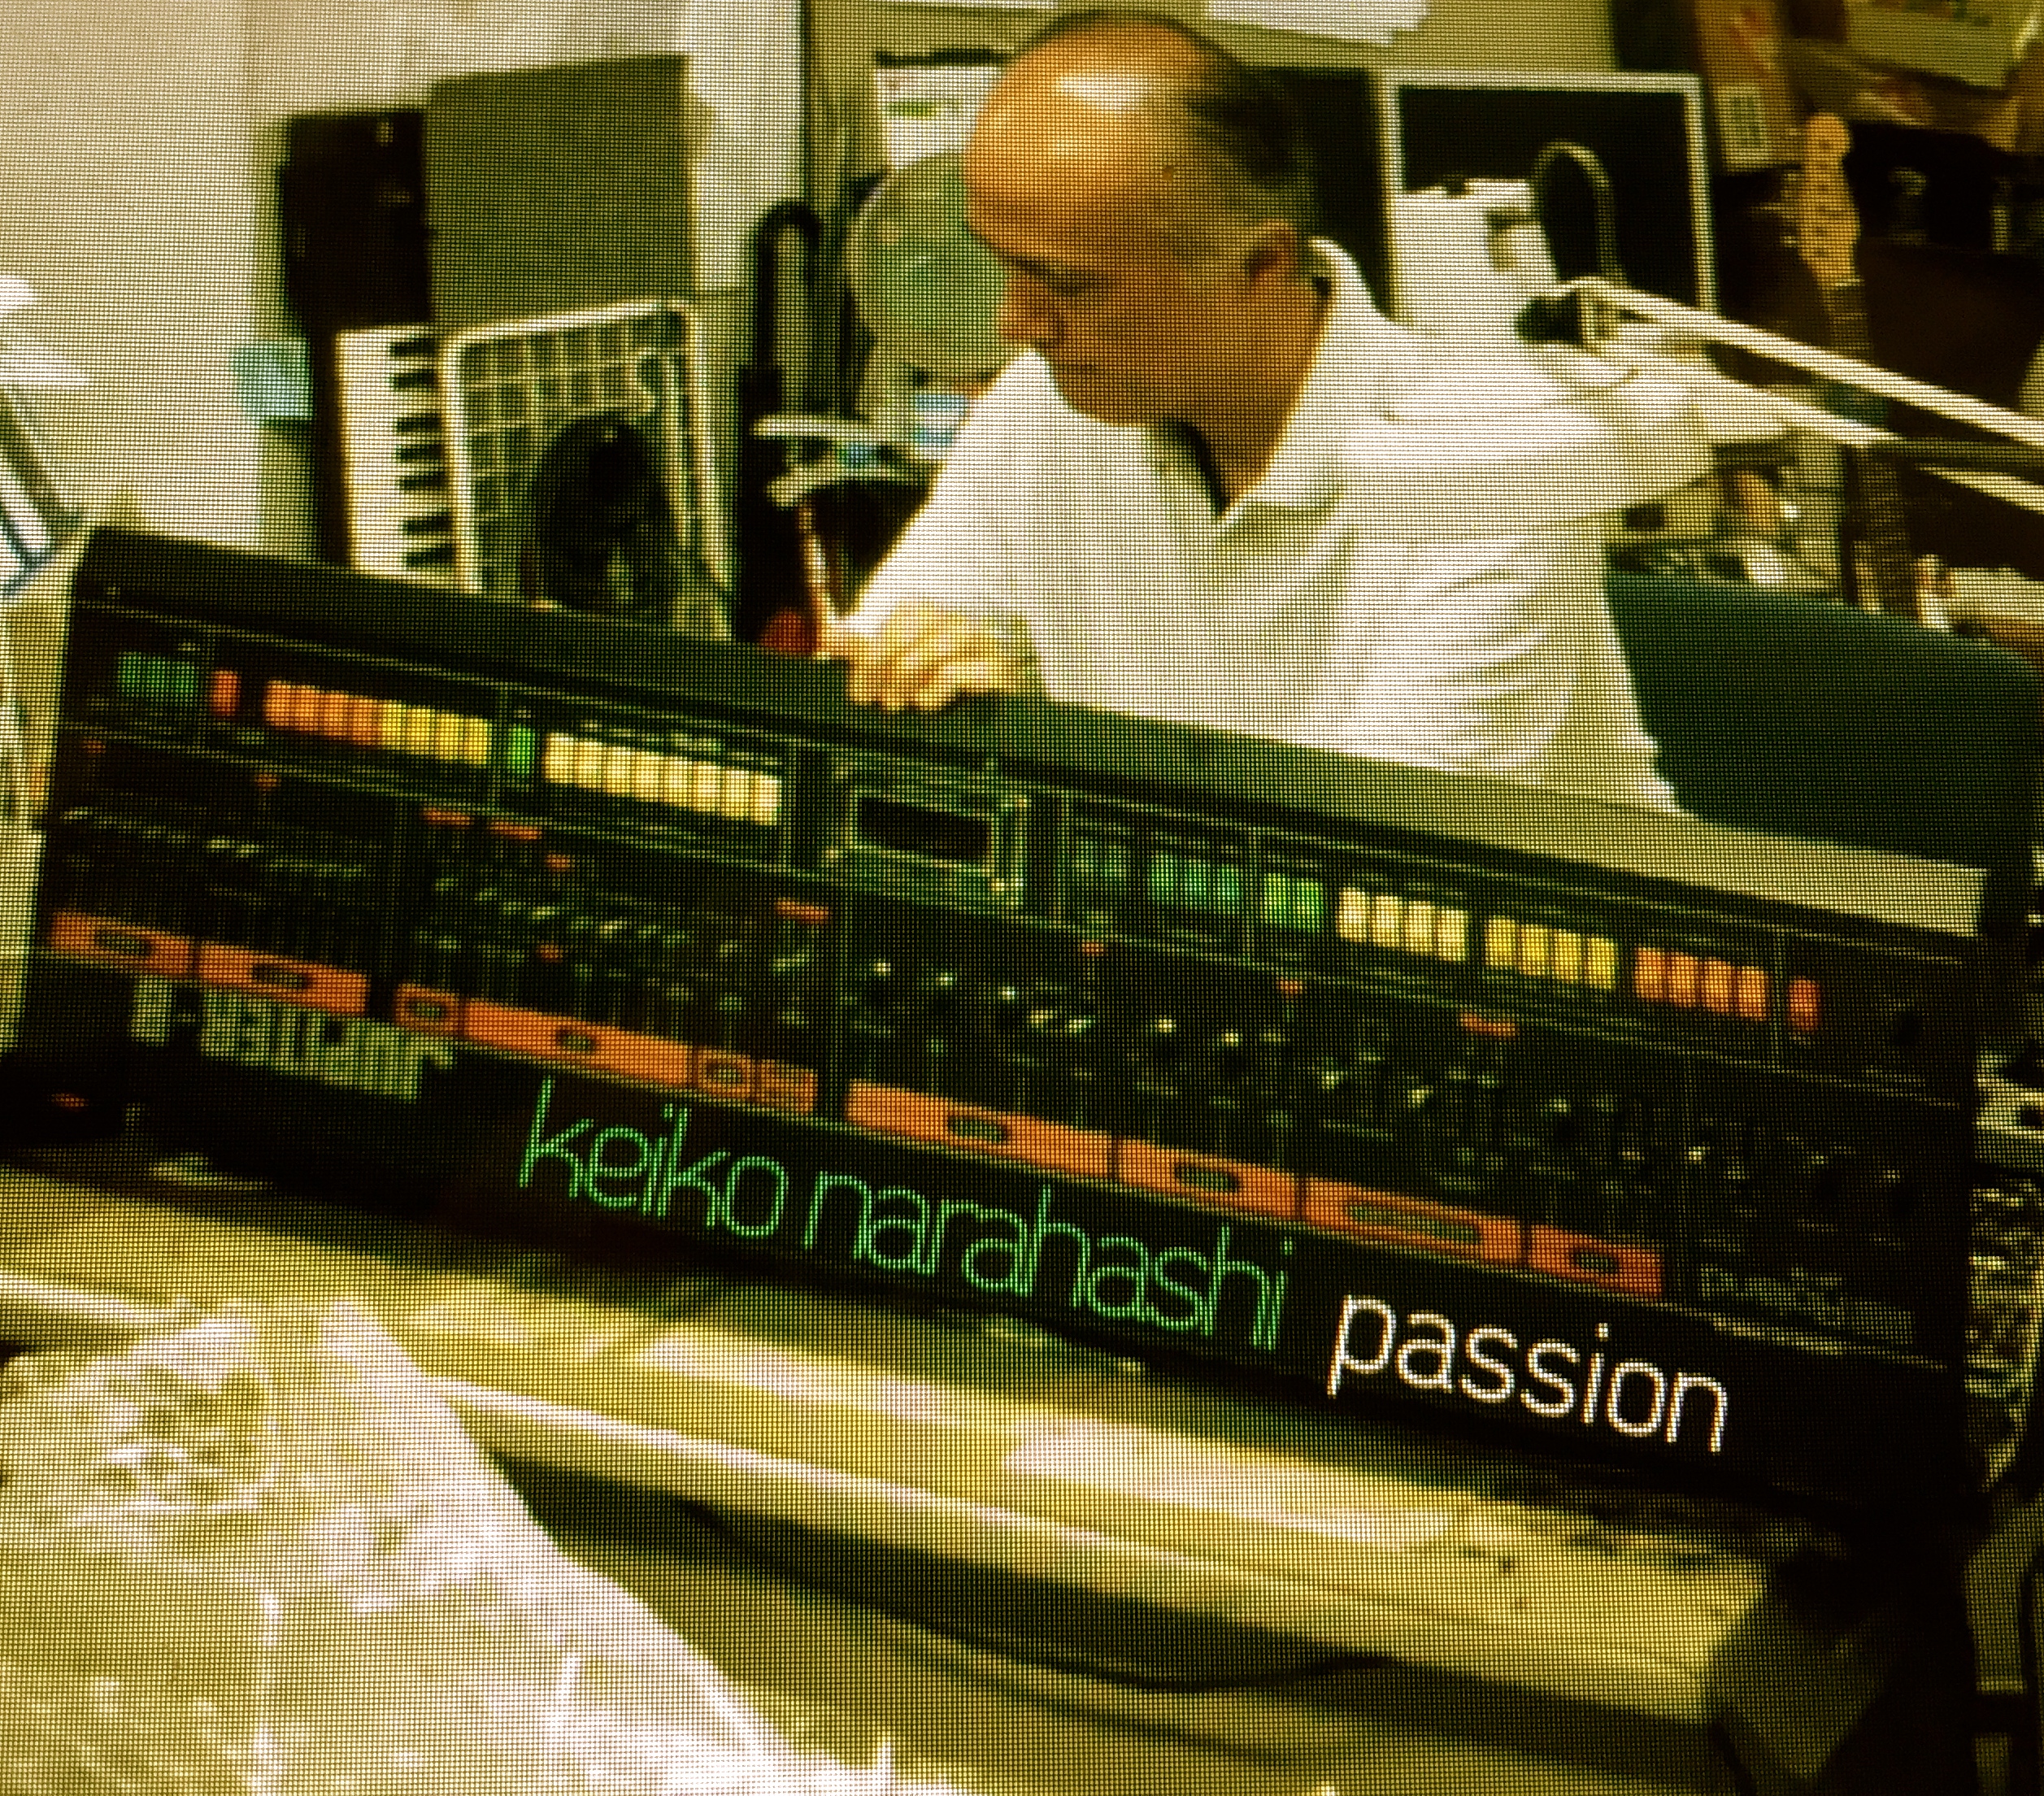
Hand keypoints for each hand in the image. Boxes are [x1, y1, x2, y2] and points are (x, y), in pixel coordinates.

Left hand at [818, 601, 1023, 710]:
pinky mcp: (997, 668)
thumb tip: (827, 635)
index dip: (870, 658)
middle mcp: (952, 620)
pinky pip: (962, 672)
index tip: (857, 692)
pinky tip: (923, 703)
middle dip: (882, 671)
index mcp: (927, 613)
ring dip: (905, 682)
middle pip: (907, 636)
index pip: (893, 625)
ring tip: (893, 704)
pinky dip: (937, 689)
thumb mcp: (896, 658)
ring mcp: (978, 642)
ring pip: (932, 651)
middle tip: (872, 700)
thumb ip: (863, 646)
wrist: (1000, 689)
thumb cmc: (941, 673)